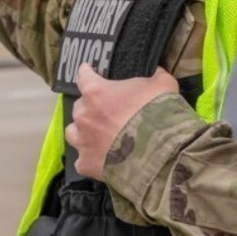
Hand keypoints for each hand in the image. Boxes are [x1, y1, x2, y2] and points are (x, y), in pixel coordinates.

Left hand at [63, 64, 178, 181]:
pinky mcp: (86, 164)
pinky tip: (102, 159)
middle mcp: (84, 115)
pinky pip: (82, 160)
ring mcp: (83, 141)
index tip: (89, 71)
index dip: (87, 72)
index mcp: (96, 92)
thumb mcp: (163, 85)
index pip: (83, 76)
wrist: (160, 152)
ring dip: (82, 131)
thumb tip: (156, 74)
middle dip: (91, 107)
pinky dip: (90, 158)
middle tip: (107, 111)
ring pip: (73, 132)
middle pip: (80, 106)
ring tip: (96, 135)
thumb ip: (155, 77)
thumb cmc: (158, 112)